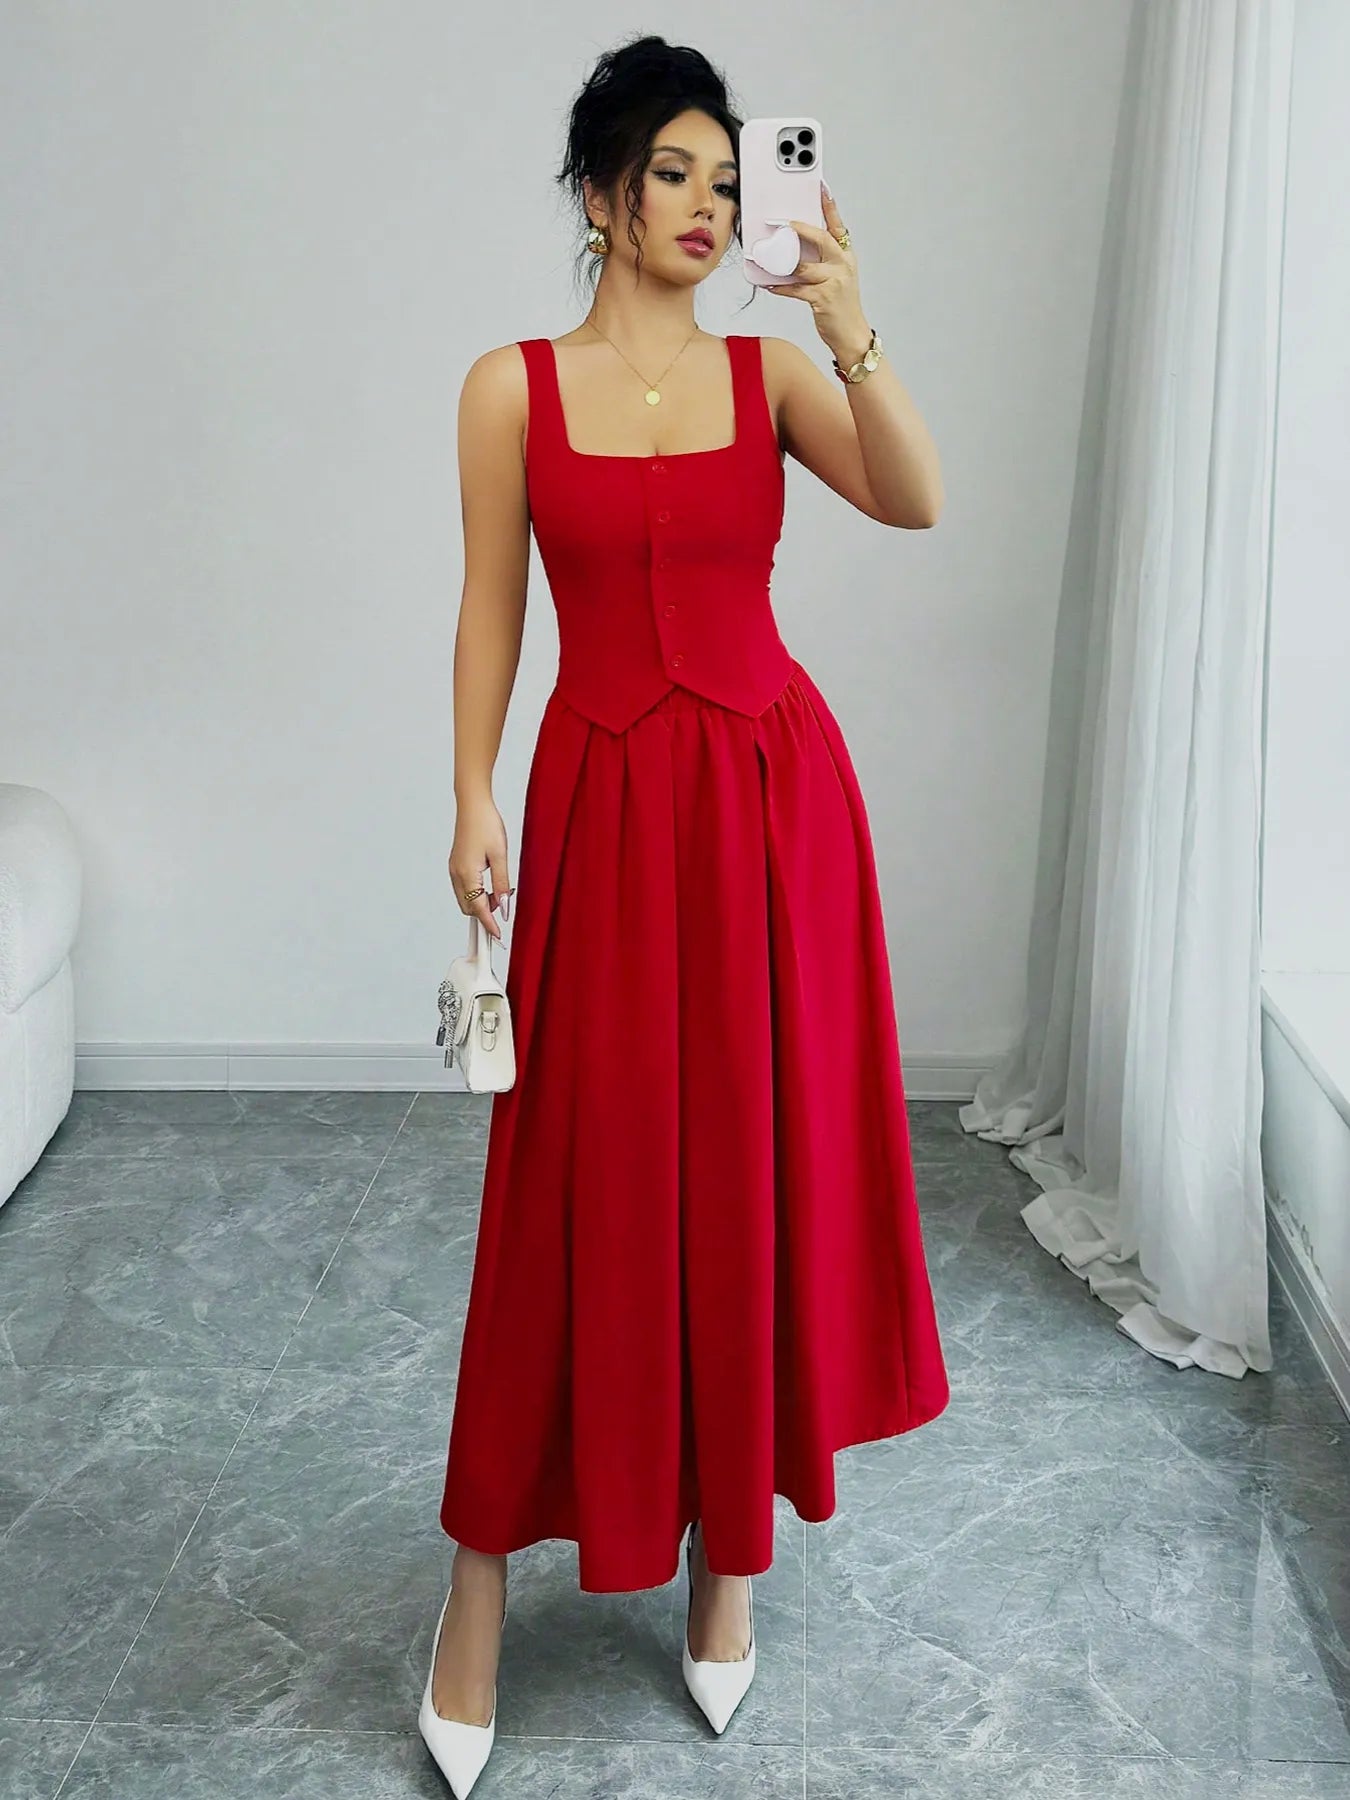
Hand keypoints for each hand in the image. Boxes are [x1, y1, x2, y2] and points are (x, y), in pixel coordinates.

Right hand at [449, 798, 511, 941]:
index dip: (488, 924)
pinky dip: (476, 892)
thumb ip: (501, 883)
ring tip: (500, 892)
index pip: (477, 908)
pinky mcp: (456, 864)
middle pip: (468, 907)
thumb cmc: (486, 824)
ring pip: (465, 898)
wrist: (472, 804)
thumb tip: (503, 906)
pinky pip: (464, 887)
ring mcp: (454, 869)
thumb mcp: (500, 855)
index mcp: (466, 874)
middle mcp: (456, 874)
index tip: (497, 936)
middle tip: (503, 906)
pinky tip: (490, 884)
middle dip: (484, 913)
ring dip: (480, 902)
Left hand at [762, 180, 868, 355]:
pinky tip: (770, 284)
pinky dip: (780, 287)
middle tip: (783, 223)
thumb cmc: (840, 305)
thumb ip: (821, 261)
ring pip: (803, 265)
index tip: (821, 187)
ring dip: (783, 263)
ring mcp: (834, 281)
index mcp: (846, 256)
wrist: (851, 334)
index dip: (829, 205)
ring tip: (767, 258)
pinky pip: (796, 288)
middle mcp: (843, 264)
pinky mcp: (823, 298)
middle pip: (821, 238)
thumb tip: (793, 249)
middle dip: (801, 229)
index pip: (837, 225)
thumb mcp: (837, 277)